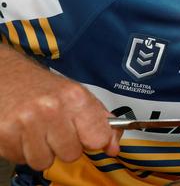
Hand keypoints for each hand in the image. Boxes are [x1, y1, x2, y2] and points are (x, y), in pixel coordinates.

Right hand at [0, 62, 121, 170]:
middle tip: (56, 129)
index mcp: (75, 98)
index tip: (88, 136)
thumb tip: (113, 146)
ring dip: (42, 151)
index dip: (94, 141)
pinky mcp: (5, 133)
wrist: (7, 74)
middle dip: (64, 146)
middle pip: (71, 154)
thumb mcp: (78, 96)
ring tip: (38, 131)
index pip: (98, 138)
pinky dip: (22, 150)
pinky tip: (23, 132)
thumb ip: (100, 121)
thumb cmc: (43, 87)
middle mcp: (51, 109)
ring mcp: (26, 122)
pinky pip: (21, 159)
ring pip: (44, 161)